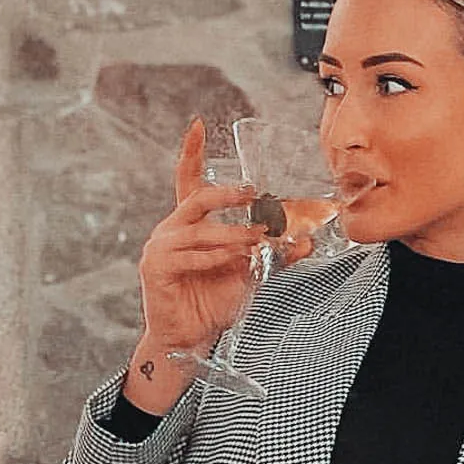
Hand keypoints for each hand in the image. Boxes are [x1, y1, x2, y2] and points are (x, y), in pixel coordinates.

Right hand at [123, 119, 256, 412]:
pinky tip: (234, 259)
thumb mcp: (249, 273)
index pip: (187, 180)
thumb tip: (306, 241)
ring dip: (233, 234)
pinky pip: (190, 256)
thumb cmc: (212, 303)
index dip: (191, 153)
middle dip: (226, 194)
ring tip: (255, 239)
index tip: (198, 125)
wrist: (191, 339)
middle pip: (196, 198)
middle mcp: (171, 230)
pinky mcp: (156, 269)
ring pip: (200, 230)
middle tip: (253, 193)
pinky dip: (216, 257)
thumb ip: (273, 254)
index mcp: (189, 225)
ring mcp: (160, 248)